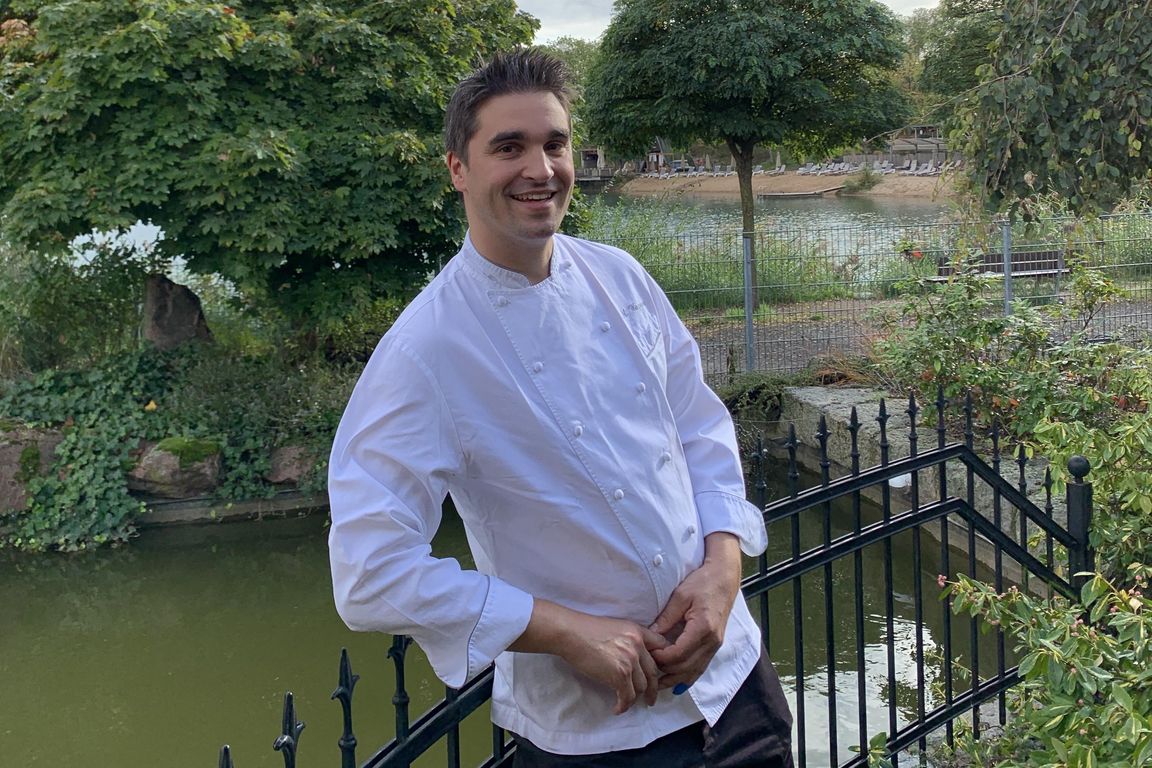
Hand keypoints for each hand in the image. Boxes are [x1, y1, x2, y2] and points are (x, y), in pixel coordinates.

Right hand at [560, 612, 670, 713]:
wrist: (570, 633)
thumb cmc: (586, 630)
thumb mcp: (616, 627)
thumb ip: (630, 640)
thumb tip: (635, 659)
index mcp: (638, 631)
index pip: (661, 646)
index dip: (662, 662)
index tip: (657, 674)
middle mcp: (638, 645)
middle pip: (653, 671)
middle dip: (653, 688)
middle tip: (650, 698)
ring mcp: (630, 660)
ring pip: (642, 686)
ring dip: (635, 698)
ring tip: (628, 703)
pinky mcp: (619, 674)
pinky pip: (628, 696)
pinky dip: (624, 705)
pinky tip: (618, 708)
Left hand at [649, 532, 741, 689]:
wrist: (725, 579)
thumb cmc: (702, 583)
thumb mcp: (680, 596)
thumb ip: (666, 618)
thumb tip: (650, 636)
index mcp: (703, 628)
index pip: (678, 653)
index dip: (661, 658)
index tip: (647, 655)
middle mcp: (712, 641)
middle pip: (686, 667)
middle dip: (666, 671)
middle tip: (647, 670)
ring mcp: (716, 645)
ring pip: (694, 671)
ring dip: (676, 679)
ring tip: (657, 685)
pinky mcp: (715, 645)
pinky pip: (701, 667)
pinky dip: (688, 677)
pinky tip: (675, 683)